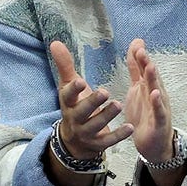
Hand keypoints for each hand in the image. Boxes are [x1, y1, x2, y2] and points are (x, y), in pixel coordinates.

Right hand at [51, 40, 131, 159]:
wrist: (74, 140)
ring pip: (96, 125)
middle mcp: (75, 119)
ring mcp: (86, 133)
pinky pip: (108, 141)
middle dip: (92, 102)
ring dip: (107, 116)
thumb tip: (56, 42)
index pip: (67, 95)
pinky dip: (119, 135)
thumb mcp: (69, 87)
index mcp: (68, 103)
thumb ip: (65, 66)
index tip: (80, 80)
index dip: (73, 89)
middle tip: (105, 92)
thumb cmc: (75, 105)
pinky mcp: (98, 144)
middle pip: (81, 111)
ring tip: (118, 105)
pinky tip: (130, 127)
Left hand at [123, 38, 173, 162]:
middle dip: (147, 63)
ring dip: (154, 79)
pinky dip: (158, 103)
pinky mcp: (160, 122)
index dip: (140, 56)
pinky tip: (155, 94)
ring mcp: (160, 107)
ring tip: (150, 67)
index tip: (136, 42)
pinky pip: (159, 111)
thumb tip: (136, 46)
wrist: (153, 144)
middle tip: (141, 50)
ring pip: (157, 91)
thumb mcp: (137, 89)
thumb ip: (137, 69)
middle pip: (151, 77)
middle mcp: (156, 94)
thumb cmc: (145, 114)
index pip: (144, 69)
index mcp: (148, 86)